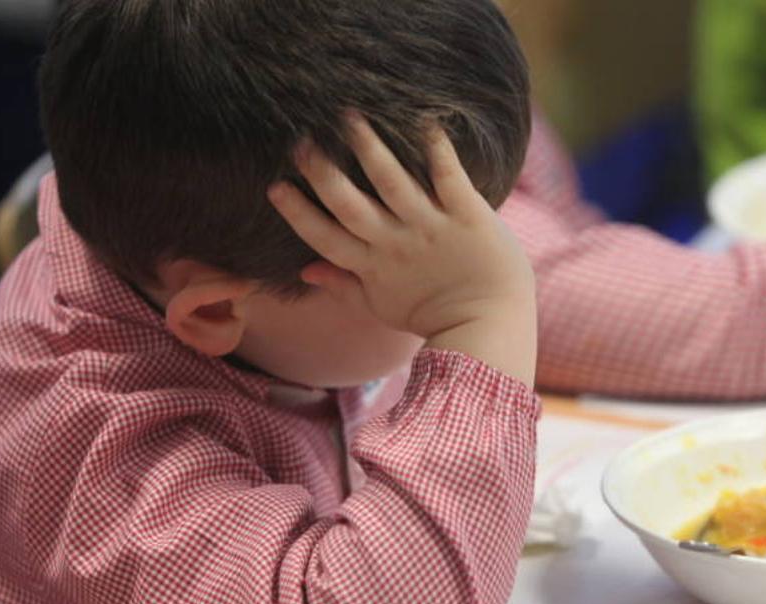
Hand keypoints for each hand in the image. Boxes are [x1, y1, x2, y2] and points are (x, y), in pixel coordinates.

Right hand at [267, 114, 536, 383]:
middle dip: (323, 174)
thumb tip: (304, 270)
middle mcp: (397, 243)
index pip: (325, 237)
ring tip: (349, 117)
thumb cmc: (433, 314)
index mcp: (373, 266)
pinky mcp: (468, 215)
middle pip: (350, 205)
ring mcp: (432, 227)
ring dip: (370, 150)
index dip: (298, 213)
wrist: (491, 324)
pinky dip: (437, 149)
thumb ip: (343, 285)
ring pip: (393, 183)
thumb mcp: (382, 306)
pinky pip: (449, 177)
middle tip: (302, 142)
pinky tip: (423, 120)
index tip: (274, 186)